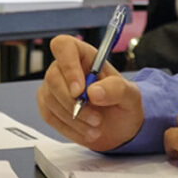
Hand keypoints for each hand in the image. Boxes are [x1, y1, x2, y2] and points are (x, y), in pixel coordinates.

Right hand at [36, 35, 143, 151]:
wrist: (118, 127)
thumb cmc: (122, 103)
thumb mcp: (130, 94)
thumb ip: (115, 89)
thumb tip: (93, 92)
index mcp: (84, 55)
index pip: (63, 46)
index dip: (68, 66)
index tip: (80, 91)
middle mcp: (64, 67)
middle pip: (53, 77)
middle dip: (72, 103)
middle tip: (96, 118)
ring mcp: (52, 86)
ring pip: (50, 99)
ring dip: (74, 119)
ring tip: (95, 127)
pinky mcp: (47, 105)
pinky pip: (49, 116)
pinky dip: (68, 128)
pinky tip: (85, 131)